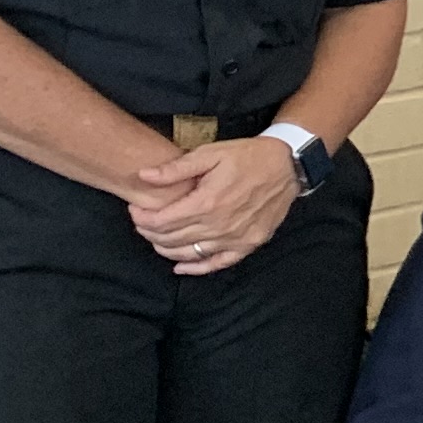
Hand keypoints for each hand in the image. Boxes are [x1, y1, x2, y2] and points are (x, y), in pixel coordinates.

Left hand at [127, 133, 300, 274]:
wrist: (287, 166)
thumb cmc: (247, 157)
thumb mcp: (210, 154)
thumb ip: (176, 168)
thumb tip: (144, 176)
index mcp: (207, 202)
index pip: (162, 221)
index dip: (142, 219)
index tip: (135, 211)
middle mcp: (219, 225)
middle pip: (172, 238)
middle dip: (150, 232)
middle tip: (143, 222)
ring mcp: (235, 238)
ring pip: (189, 253)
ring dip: (167, 248)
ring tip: (157, 238)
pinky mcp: (248, 244)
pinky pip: (217, 263)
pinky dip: (196, 268)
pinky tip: (181, 266)